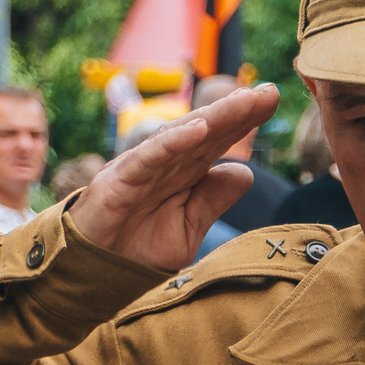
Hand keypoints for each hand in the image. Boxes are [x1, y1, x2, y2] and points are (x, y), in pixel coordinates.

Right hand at [71, 84, 277, 270]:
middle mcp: (164, 164)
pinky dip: (172, 142)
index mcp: (182, 174)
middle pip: (205, 132)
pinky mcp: (119, 180)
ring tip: (244, 101)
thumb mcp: (186, 229)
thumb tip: (245, 172)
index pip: (218, 142)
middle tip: (269, 92)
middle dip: (237, 111)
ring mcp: (142, 168)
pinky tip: (198, 128)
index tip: (271, 99)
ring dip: (213, 117)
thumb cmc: (136, 248)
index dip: (244, 120)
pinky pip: (149, 157)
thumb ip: (212, 201)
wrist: (93, 272)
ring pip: (181, 137)